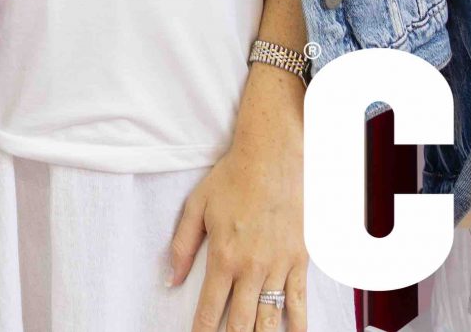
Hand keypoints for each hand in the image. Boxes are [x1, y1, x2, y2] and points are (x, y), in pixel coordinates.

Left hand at [170, 70, 309, 331]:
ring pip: (269, 318)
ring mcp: (279, 266)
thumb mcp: (197, 206)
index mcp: (223, 256)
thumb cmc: (233, 177)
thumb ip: (182, 246)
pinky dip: (297, 325)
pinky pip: (299, 301)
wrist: (274, 155)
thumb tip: (171, 279)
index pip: (209, 310)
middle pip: (241, 323)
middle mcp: (252, 267)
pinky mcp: (300, 260)